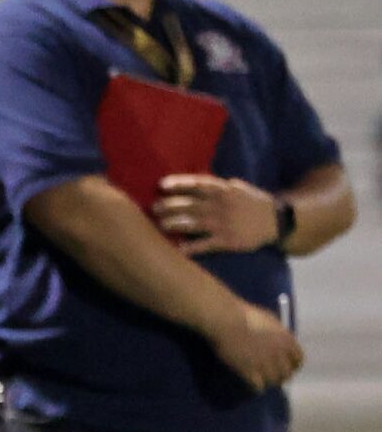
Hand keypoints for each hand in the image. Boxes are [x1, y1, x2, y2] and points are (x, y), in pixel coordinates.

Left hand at [154, 174, 279, 254]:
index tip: (162, 185)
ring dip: (175, 224)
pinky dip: (191, 247)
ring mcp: (224, 224)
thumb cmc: (252, 203)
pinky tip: (178, 248)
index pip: (198, 184)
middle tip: (154, 208)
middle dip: (170, 206)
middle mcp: (222, 206)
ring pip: (194, 223)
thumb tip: (193, 183)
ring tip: (161, 225)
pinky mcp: (228, 241)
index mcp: (224, 191)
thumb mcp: (238, 188)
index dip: (179, 184)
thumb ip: (217, 187)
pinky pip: (205, 244)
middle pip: (190, 204)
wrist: (277, 221)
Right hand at [207, 298, 302, 391]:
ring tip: (262, 382)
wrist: (227, 320)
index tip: (287, 368)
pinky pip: (259, 386)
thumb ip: (277, 333)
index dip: (293, 365)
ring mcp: (265, 363)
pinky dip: (256, 387)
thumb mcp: (269, 320)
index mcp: (287, 340)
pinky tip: (252, 385)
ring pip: (274, 381)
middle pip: (287, 373)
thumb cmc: (245, 315)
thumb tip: (279, 340)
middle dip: (281, 376)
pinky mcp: (250, 371)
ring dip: (269, 382)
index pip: (298, 360)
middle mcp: (279, 354)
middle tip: (273, 377)